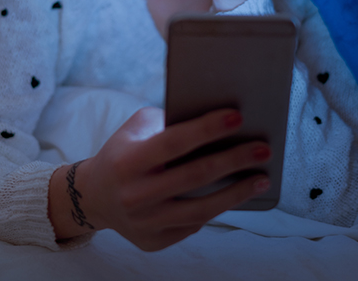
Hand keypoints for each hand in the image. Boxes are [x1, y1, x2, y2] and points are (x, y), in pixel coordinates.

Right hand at [51, 107, 271, 251]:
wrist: (94, 197)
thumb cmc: (122, 153)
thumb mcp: (135, 129)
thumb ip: (169, 122)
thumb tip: (218, 122)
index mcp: (128, 162)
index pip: (173, 142)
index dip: (207, 129)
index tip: (238, 116)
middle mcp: (135, 195)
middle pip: (194, 177)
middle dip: (234, 160)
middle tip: (263, 149)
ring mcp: (145, 223)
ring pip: (200, 210)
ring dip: (236, 193)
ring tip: (262, 178)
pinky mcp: (154, 241)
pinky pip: (193, 224)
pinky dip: (218, 207)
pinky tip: (237, 193)